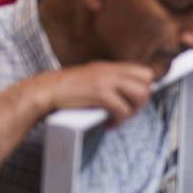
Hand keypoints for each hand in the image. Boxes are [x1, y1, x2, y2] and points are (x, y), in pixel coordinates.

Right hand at [22, 62, 153, 126]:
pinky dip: (118, 121)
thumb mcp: (92, 77)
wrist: (46, 90)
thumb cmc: (67, 90)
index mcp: (111, 67)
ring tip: (118, 118)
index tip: (134, 102)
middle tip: (127, 112)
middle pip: (147, 83)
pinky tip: (108, 125)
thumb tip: (129, 93)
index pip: (145, 72)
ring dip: (133, 111)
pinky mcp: (100, 94)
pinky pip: (123, 109)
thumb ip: (110, 80)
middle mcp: (111, 71)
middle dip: (141, 102)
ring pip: (140, 95)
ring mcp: (107, 81)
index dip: (145, 88)